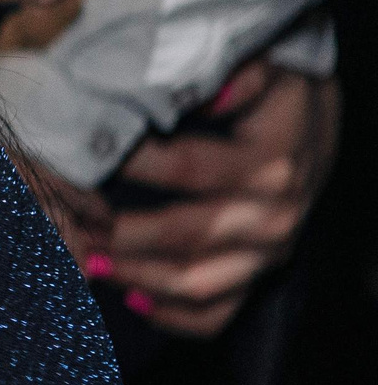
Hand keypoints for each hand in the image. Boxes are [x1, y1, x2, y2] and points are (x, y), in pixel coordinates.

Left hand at [55, 61, 342, 337]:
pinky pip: (219, 312)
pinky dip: (174, 315)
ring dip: (137, 276)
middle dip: (121, 232)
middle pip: (185, 233)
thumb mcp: (264, 70)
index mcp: (269, 164)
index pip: (189, 169)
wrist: (314, 124)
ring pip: (197, 282)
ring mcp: (267, 252)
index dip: (132, 165)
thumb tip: (208, 93)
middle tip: (71, 222)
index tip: (83, 158)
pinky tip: (132, 299)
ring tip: (87, 262)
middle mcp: (273, 215)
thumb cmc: (274, 95)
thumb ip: (236, 77)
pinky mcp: (261, 274)